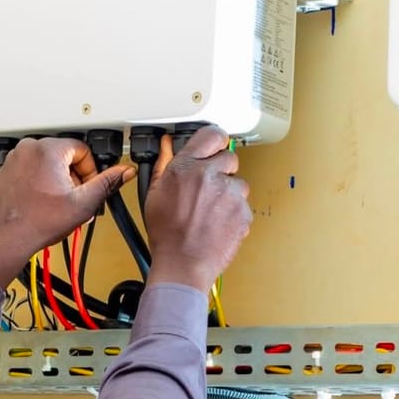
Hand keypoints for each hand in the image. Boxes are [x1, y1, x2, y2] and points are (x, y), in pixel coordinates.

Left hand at [0, 137, 132, 288]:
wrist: (11, 238)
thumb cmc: (41, 222)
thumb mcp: (84, 202)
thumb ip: (108, 183)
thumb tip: (125, 172)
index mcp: (48, 149)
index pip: (82, 149)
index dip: (90, 171)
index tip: (86, 188)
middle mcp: (28, 148)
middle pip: (65, 155)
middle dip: (73, 176)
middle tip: (72, 198)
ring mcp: (14, 159)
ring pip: (48, 162)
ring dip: (57, 179)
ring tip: (56, 201)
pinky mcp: (6, 171)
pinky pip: (31, 169)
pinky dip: (39, 181)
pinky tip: (42, 200)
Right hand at [142, 127, 251, 292]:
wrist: (183, 264)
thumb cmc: (167, 234)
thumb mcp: (154, 194)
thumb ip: (164, 164)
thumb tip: (167, 145)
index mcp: (186, 168)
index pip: (212, 134)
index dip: (215, 140)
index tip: (216, 145)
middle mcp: (210, 176)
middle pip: (229, 158)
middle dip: (221, 171)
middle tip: (208, 189)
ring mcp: (230, 194)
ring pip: (238, 184)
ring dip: (228, 194)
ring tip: (210, 212)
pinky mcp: (243, 212)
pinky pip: (243, 205)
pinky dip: (234, 213)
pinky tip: (217, 223)